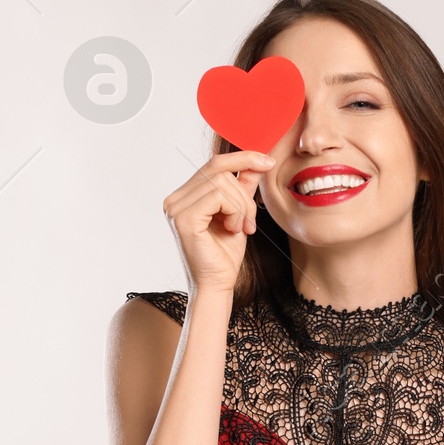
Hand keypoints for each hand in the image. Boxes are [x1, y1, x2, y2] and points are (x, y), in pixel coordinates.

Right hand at [162, 150, 274, 292]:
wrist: (217, 286)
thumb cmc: (225, 256)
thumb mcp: (239, 213)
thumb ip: (243, 186)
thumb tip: (258, 160)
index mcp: (185, 196)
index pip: (214, 164)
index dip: (242, 158)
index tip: (268, 161)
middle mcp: (175, 199)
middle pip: (219, 170)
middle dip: (244, 194)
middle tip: (250, 222)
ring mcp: (175, 208)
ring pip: (221, 182)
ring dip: (242, 206)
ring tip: (241, 229)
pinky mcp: (183, 218)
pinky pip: (218, 196)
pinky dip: (234, 211)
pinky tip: (233, 230)